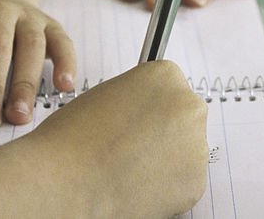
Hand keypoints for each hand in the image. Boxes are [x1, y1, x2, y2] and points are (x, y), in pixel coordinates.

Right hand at [31, 60, 207, 217]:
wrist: (66, 182)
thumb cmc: (74, 137)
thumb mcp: (108, 93)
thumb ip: (137, 97)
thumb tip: (148, 110)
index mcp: (166, 75)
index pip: (169, 87)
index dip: (150, 106)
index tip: (139, 118)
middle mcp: (189, 106)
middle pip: (184, 116)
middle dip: (165, 131)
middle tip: (134, 146)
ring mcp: (197, 146)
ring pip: (185, 151)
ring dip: (166, 158)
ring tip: (129, 168)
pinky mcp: (195, 183)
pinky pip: (184, 182)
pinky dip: (166, 187)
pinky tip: (136, 185)